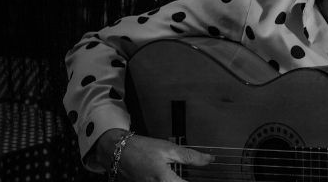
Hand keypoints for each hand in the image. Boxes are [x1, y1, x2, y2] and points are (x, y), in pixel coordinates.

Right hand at [93, 129, 211, 181]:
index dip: (199, 181)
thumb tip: (209, 159)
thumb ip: (190, 156)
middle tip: (187, 174)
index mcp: (164, 180)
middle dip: (183, 181)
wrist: (117, 151)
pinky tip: (170, 176)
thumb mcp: (169, 149)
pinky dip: (167, 181)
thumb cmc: (141, 148)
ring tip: (178, 173)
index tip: (209, 179)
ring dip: (176, 181)